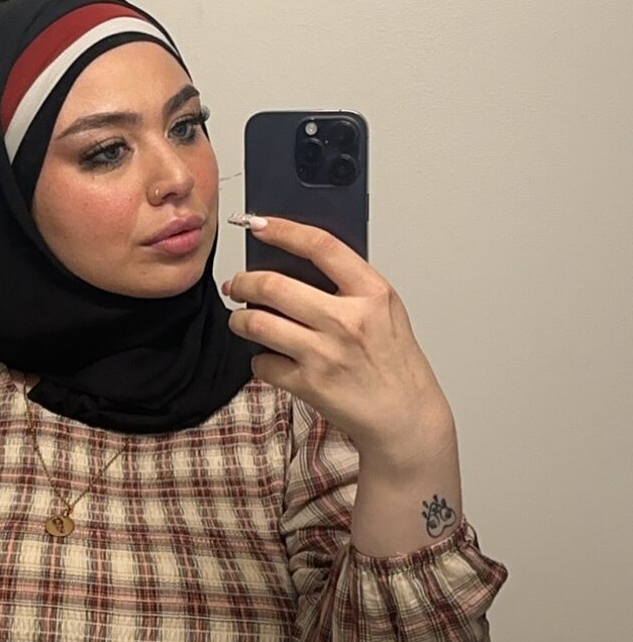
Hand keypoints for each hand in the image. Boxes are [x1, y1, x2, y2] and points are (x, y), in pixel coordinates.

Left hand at [224, 217, 454, 468]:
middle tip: (236, 285)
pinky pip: (262, 364)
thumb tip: (296, 261)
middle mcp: (348, 320)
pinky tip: (269, 359)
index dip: (283, 230)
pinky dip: (259, 360)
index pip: (320, 246)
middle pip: (273, 285)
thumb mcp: (385, 312)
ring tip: (241, 321)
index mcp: (372, 293)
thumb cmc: (393, 363)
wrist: (405, 417)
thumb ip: (349, 286)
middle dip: (243, 282)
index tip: (258, 224)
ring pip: (257, 324)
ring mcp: (326, 354)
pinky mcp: (309, 385)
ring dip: (239, 320)